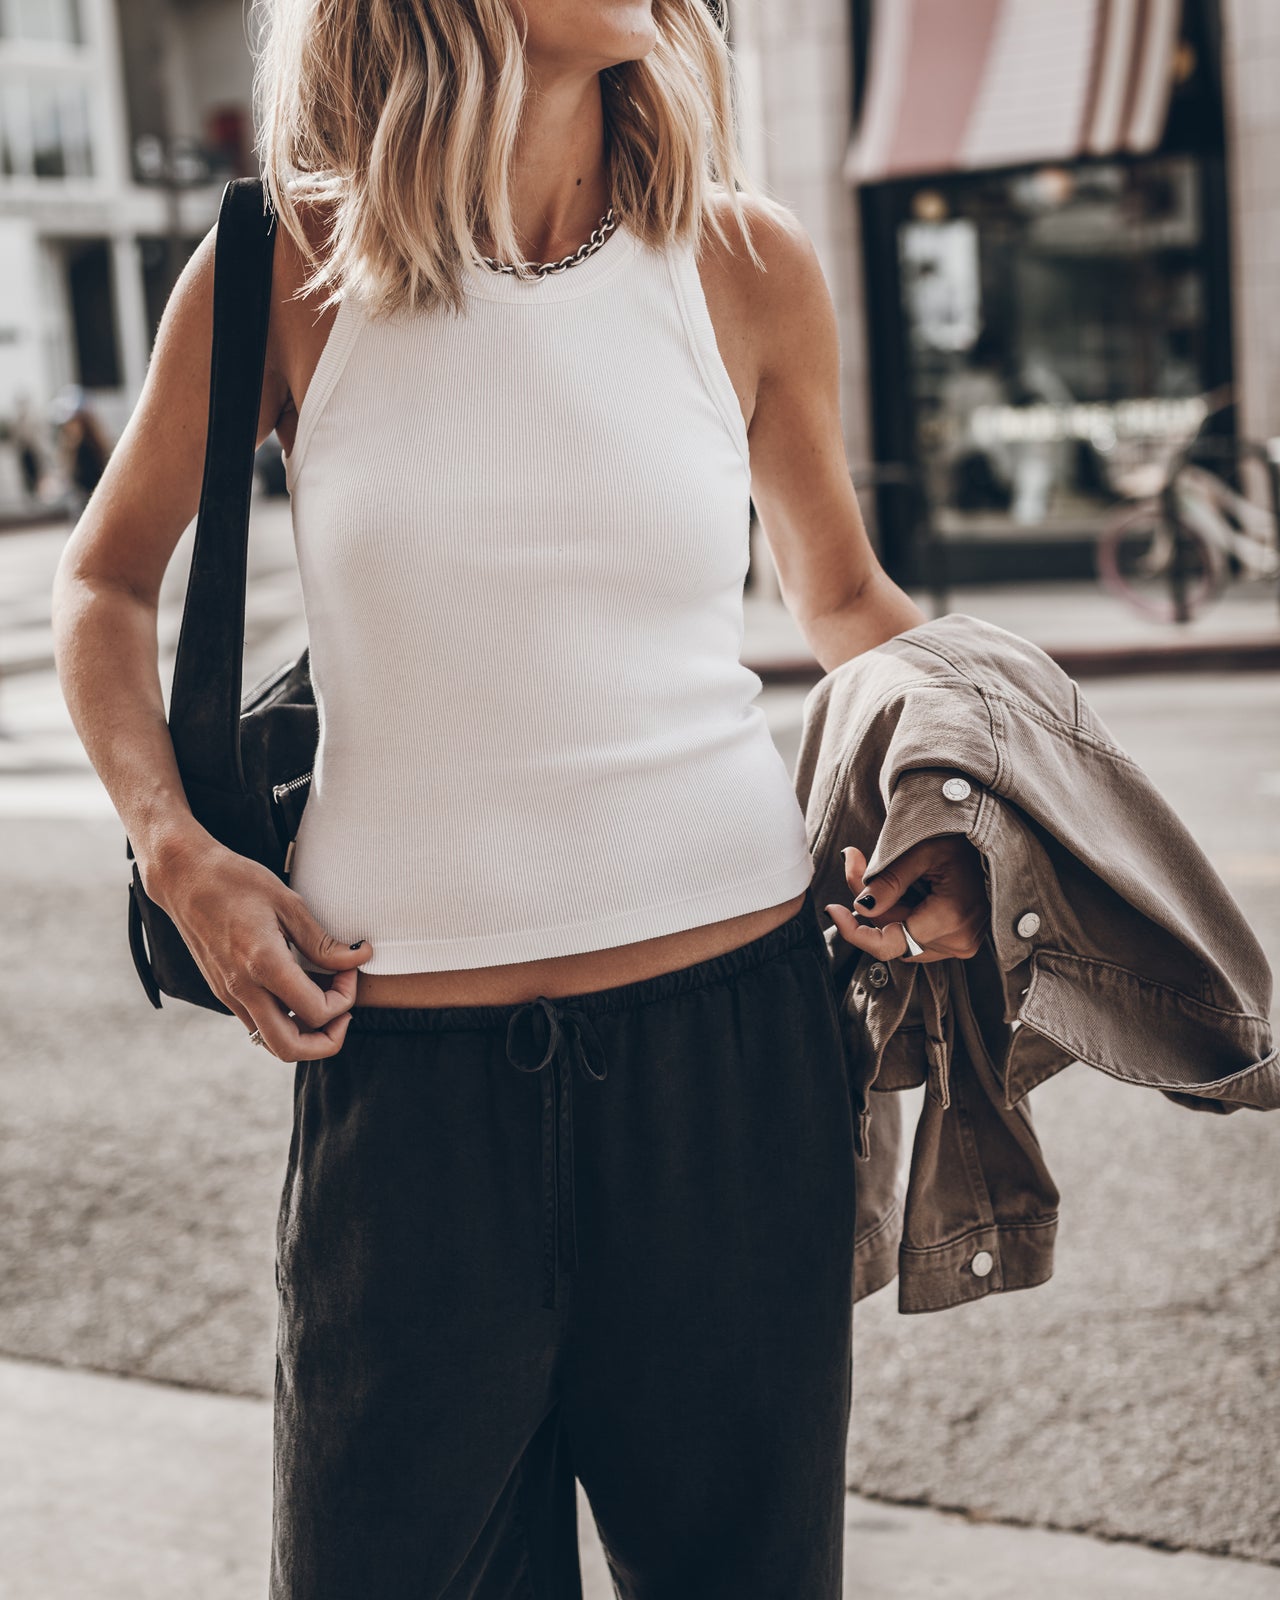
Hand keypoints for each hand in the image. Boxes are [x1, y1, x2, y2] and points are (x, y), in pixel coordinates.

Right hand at [142, 832, 370, 1057]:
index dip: (345, 998)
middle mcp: (242, 989)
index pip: (314, 1012)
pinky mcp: (223, 994)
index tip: (350, 969)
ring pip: (272, 1043)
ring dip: (306, 1033)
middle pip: (289, 1049)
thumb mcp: (288, 903)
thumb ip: (323, 942)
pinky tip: (300, 990)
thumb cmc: (236, 882)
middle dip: (327, 1040)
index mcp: (262, 963)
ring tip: (324, 997)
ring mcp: (229, 995)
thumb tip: (360, 958)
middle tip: (344, 1009)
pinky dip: (286, 1021)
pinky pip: (259, 1025)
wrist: (185, 879)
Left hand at [824, 837, 988, 964]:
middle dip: (870, 905)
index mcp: (950, 919)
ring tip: (893, 875)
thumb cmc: (962, 839)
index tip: (832, 910)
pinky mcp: (960, 943)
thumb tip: (861, 906)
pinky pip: (918, 939)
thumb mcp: (922, 850)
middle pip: (892, 937)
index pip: (889, 944)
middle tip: (856, 861)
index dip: (854, 932)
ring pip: (903, 941)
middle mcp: (958, 942)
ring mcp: (962, 946)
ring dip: (888, 912)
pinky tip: (910, 891)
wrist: (997, 841)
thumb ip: (889, 880)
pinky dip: (905, 918)